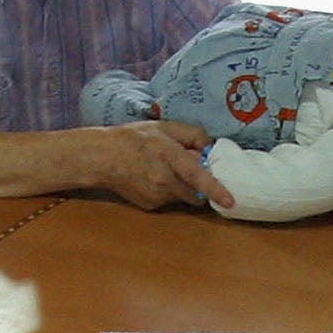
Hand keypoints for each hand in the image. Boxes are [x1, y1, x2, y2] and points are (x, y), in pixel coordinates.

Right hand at [88, 121, 230, 211]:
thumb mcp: (165, 127)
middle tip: (187, 169)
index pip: (196, 176)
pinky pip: (170, 201)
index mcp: (169, 156)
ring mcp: (156, 195)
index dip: (215, 189)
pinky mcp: (150, 206)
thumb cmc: (134, 138)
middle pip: (195, 192)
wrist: (103, 157)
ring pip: (183, 197)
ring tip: (164, 170)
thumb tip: (211, 148)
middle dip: (199, 185)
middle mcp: (163, 180)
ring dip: (182, 187)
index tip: (230, 201)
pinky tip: (153, 179)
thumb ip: (192, 134)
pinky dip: (169, 192)